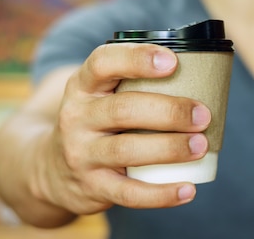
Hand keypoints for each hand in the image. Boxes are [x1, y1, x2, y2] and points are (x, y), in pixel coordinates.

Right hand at [32, 43, 211, 214]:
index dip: (137, 58)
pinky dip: (161, 194)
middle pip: (124, 109)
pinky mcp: (92, 186)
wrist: (51, 169)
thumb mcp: (99, 95)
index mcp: (83, 86)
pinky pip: (129, 193)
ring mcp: (81, 154)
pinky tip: (188, 189)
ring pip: (127, 150)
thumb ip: (133, 82)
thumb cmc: (96, 122)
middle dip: (169, 111)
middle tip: (202, 114)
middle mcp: (77, 117)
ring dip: (170, 148)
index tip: (173, 61)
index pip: (103, 63)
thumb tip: (201, 74)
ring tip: (201, 145)